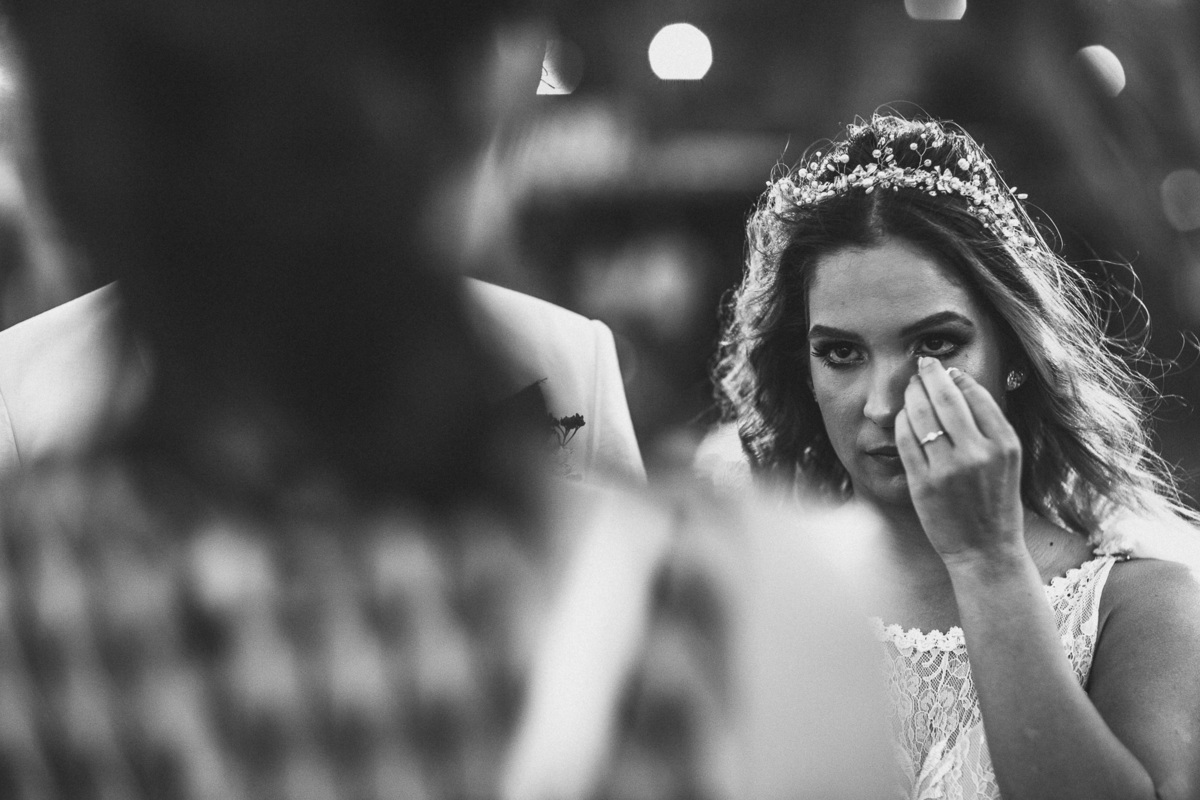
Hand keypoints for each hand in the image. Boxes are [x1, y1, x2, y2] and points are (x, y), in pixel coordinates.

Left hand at [895, 356, 1025, 564]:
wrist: (986, 550)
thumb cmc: (995, 503)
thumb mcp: (1008, 462)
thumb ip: (990, 427)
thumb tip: (961, 385)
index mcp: (1005, 444)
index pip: (976, 394)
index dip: (956, 377)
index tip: (946, 369)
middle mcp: (978, 453)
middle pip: (945, 398)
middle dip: (929, 375)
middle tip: (922, 365)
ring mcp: (949, 468)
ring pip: (921, 415)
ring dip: (913, 395)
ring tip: (911, 387)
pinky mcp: (923, 483)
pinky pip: (905, 440)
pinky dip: (902, 422)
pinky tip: (903, 416)